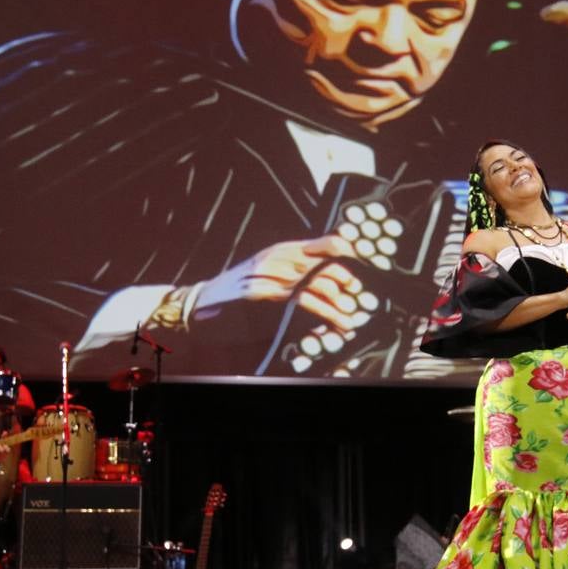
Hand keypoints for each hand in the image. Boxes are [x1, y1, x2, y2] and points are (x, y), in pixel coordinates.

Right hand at [194, 236, 369, 331]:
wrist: (204, 301)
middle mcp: (281, 259)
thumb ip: (295, 267)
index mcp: (284, 250)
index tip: (363, 268)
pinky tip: (337, 324)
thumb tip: (329, 274)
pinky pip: (304, 302)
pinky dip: (326, 315)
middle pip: (326, 265)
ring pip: (319, 285)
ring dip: (340, 304)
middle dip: (346, 281)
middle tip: (358, 296)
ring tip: (350, 318)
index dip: (348, 254)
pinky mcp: (266, 296)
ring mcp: (273, 276)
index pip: (326, 244)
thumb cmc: (239, 289)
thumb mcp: (268, 270)